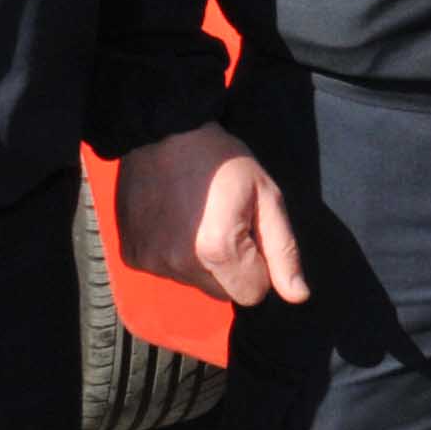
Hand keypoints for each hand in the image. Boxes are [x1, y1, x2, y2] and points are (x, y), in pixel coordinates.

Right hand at [114, 121, 307, 306]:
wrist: (165, 133)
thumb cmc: (223, 161)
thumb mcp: (266, 196)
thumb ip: (283, 251)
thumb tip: (298, 296)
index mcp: (218, 252)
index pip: (252, 293)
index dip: (258, 264)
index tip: (249, 231)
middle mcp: (180, 266)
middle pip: (222, 292)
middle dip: (232, 267)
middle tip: (225, 222)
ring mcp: (152, 263)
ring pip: (194, 282)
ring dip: (201, 261)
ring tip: (198, 218)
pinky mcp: (132, 257)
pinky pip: (166, 271)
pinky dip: (174, 254)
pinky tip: (175, 221)